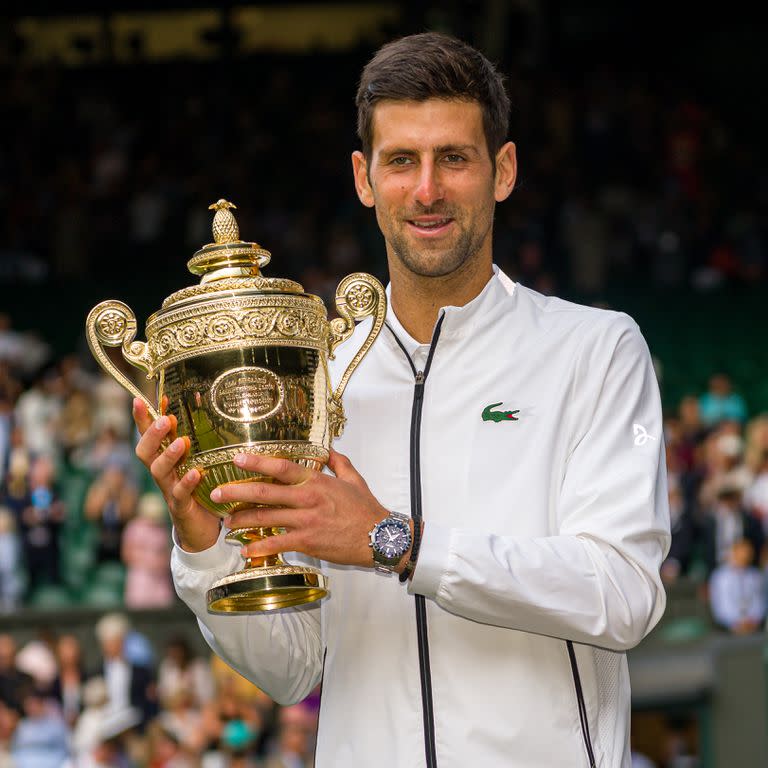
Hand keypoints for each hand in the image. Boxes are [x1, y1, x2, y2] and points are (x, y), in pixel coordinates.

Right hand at [133, 398, 219, 552]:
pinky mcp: (181, 507)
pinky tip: (195, 473)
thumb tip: (200, 408)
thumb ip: (194, 441)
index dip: (142, 419)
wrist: (200, 529)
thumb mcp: (195, 462)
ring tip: (182, 442)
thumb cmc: (199, 489)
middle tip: (163, 419)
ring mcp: (169, 490)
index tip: (139, 400)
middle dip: (151, 435)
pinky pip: (179, 494)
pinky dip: (186, 483)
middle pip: (145, 452)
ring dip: (168, 455)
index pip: (148, 436)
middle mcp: (162, 473)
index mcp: (164, 459)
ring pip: (158, 471)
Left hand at [211, 450, 390, 567]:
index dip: (257, 462)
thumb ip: (338, 463)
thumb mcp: (354, 480)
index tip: (237, 459)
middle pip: (265, 493)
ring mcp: (306, 521)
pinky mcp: (307, 542)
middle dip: (237, 492)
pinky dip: (259, 547)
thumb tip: (329, 450)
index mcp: (316, 481)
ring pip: (266, 518)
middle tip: (217, 493)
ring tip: (226, 521)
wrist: (378, 537)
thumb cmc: (366, 509)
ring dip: (242, 519)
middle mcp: (307, 499)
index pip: (281, 467)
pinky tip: (246, 550)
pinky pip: (277, 544)